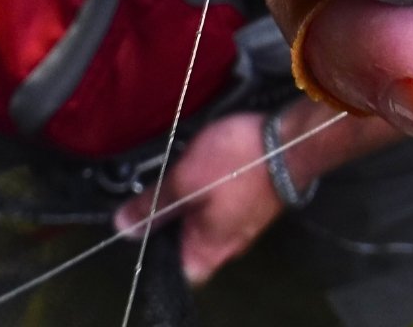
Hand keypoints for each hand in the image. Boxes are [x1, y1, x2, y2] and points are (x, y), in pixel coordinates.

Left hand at [114, 112, 282, 283]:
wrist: (290, 141)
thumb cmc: (238, 165)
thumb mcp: (185, 181)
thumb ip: (154, 205)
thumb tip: (122, 227)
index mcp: (207, 252)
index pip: (171, 270)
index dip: (152, 248)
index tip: (141, 220)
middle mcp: (227, 246)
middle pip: (186, 243)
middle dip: (170, 217)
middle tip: (159, 187)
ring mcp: (244, 224)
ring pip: (205, 220)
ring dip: (190, 199)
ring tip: (181, 170)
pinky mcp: (254, 203)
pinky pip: (223, 205)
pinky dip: (210, 189)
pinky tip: (206, 165)